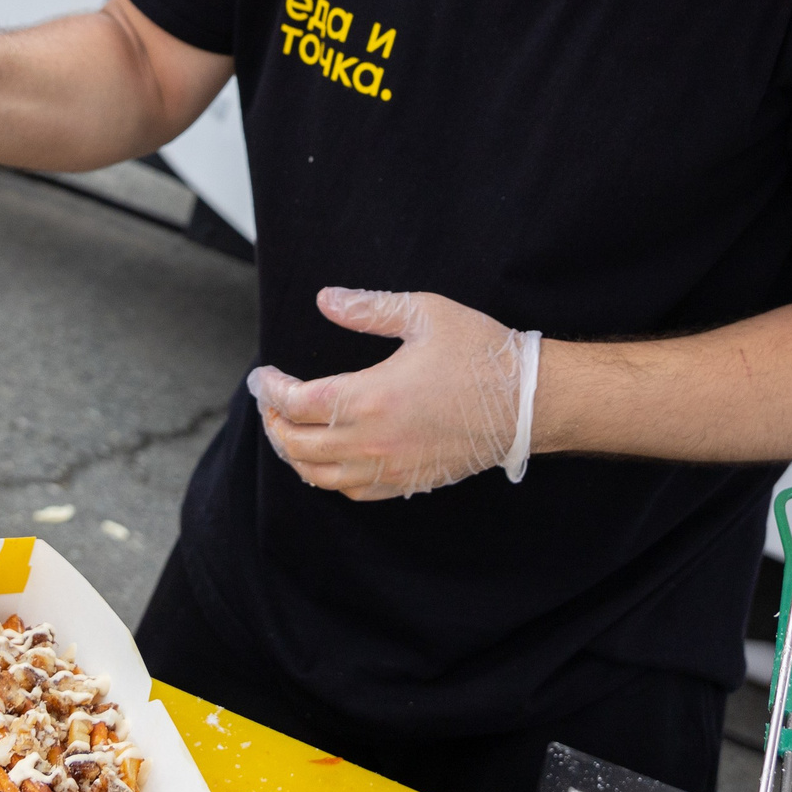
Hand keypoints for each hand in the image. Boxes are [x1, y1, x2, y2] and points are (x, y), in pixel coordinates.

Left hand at [246, 289, 539, 499]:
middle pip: (298, 446)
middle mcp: (374, 440)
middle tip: (269, 403)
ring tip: (288, 432)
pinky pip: (352, 492)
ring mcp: (390, 467)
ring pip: (319, 476)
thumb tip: (325, 299)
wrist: (527, 402)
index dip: (271, 391)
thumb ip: (369, 308)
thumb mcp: (425, 314)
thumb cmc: (481, 354)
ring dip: (294, 455)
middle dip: (273, 424)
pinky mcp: (407, 481)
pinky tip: (326, 458)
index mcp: (372, 396)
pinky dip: (327, 477)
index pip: (297, 404)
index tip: (263, 377)